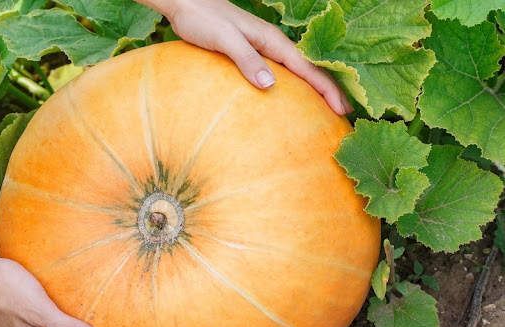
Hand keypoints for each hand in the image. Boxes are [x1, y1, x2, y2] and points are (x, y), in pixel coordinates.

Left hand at [138, 0, 352, 114]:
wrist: (186, 4)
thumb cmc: (202, 19)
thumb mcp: (224, 39)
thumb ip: (246, 59)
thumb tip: (269, 85)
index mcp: (271, 41)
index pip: (308, 67)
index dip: (327, 88)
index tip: (342, 108)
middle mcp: (271, 44)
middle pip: (308, 69)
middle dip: (328, 90)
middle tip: (343, 113)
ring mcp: (262, 49)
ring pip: (295, 71)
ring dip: (312, 89)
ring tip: (324, 109)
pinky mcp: (250, 54)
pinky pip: (279, 73)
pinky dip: (291, 86)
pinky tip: (288, 99)